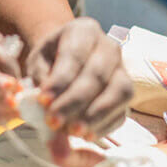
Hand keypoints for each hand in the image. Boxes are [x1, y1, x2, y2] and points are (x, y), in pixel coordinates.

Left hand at [26, 18, 133, 138]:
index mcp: (84, 31)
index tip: (43, 102)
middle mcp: (109, 47)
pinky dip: (106, 125)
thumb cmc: (51, 59)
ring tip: (74, 131)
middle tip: (54, 121)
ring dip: (96, 115)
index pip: (74, 56)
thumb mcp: (37, 61)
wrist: (66, 59)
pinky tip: (87, 135)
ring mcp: (123, 69)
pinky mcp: (128, 92)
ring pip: (119, 91)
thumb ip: (39, 80)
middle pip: (98, 75)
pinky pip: (123, 110)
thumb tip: (42, 106)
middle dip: (75, 102)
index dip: (60, 81)